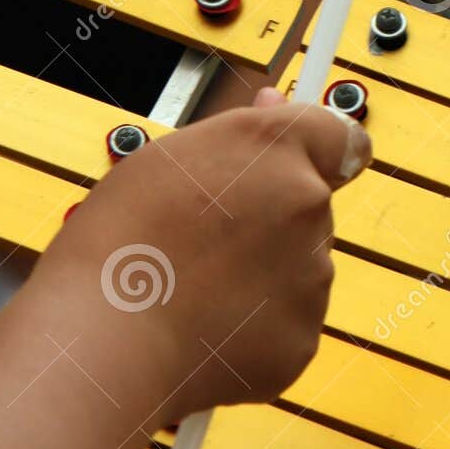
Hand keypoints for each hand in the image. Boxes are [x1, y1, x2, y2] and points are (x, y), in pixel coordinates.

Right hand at [41, 89, 370, 425]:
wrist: (107, 339)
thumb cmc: (121, 245)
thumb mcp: (166, 158)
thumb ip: (236, 136)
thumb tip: (274, 109)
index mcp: (275, 149)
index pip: (342, 139)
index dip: (323, 153)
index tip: (302, 164)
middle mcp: (308, 206)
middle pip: (309, 209)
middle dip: (271, 220)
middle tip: (205, 239)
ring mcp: (312, 277)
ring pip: (298, 269)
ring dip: (261, 275)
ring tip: (192, 288)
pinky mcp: (303, 338)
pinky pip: (286, 325)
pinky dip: (255, 328)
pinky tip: (205, 327)